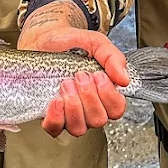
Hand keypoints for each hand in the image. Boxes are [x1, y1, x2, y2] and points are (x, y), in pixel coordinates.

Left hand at [18, 0, 127, 137]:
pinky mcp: (49, 114)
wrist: (43, 38)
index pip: (116, 109)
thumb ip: (113, 57)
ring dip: (74, 106)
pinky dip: (57, 117)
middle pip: (98, 120)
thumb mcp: (95, 42)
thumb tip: (124, 80)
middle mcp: (88, 107)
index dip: (109, 96)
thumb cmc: (69, 43)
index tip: (98, 76)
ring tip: (66, 83)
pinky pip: (55, 129)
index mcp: (103, 92)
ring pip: (79, 128)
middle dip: (89, 97)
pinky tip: (56, 99)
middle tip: (80, 76)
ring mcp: (68, 113)